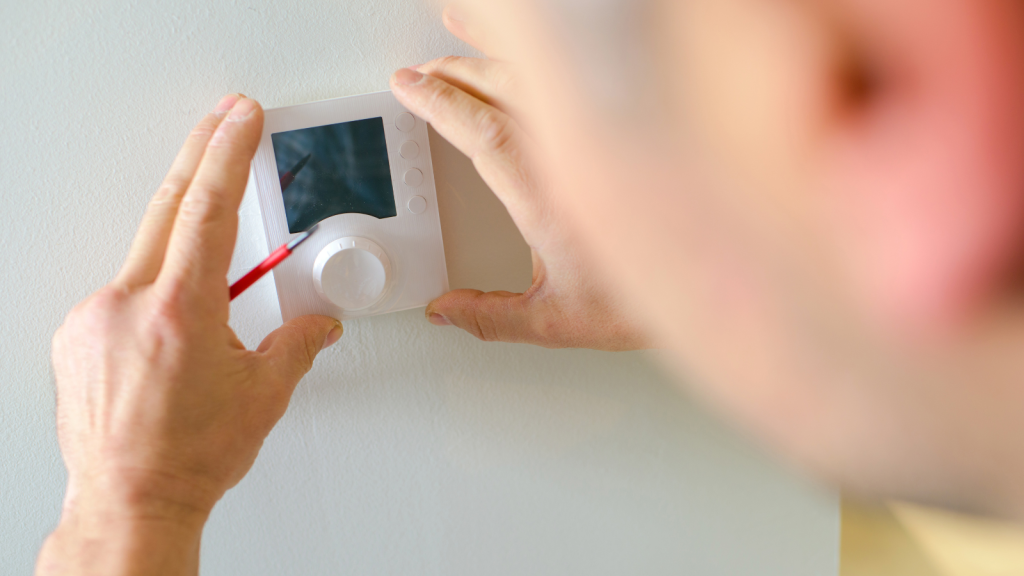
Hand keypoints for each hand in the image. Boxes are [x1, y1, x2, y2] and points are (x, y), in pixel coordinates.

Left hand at [37, 95, 342, 575]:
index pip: (208, 208)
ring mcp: (93, 317)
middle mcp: (128, 303)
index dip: (228, 154)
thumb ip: (296, 344)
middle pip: (169, 206)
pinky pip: (120, 295)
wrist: (129, 500)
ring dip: (181, 254)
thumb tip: (318, 326)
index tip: (240, 118)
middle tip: (224, 119)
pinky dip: (150, 297)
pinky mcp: (76, 336)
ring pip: (145, 258)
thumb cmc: (188, 457)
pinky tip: (169, 334)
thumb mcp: (263, 395)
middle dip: (202, 156)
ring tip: (209, 298)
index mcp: (181, 309)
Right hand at [390, 11, 648, 350]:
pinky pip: (576, 74)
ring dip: (489, 56)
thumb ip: (495, 318)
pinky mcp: (627, 127)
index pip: (484, 133)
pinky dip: (541, 53)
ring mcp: (606, 134)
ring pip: (538, 74)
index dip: (440, 106)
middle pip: (503, 92)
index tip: (409, 89)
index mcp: (553, 198)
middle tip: (420, 75)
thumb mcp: (561, 322)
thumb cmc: (651, 300)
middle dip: (453, 77)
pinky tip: (518, 49)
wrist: (721, 285)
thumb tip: (447, 312)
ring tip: (454, 47)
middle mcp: (578, 156)